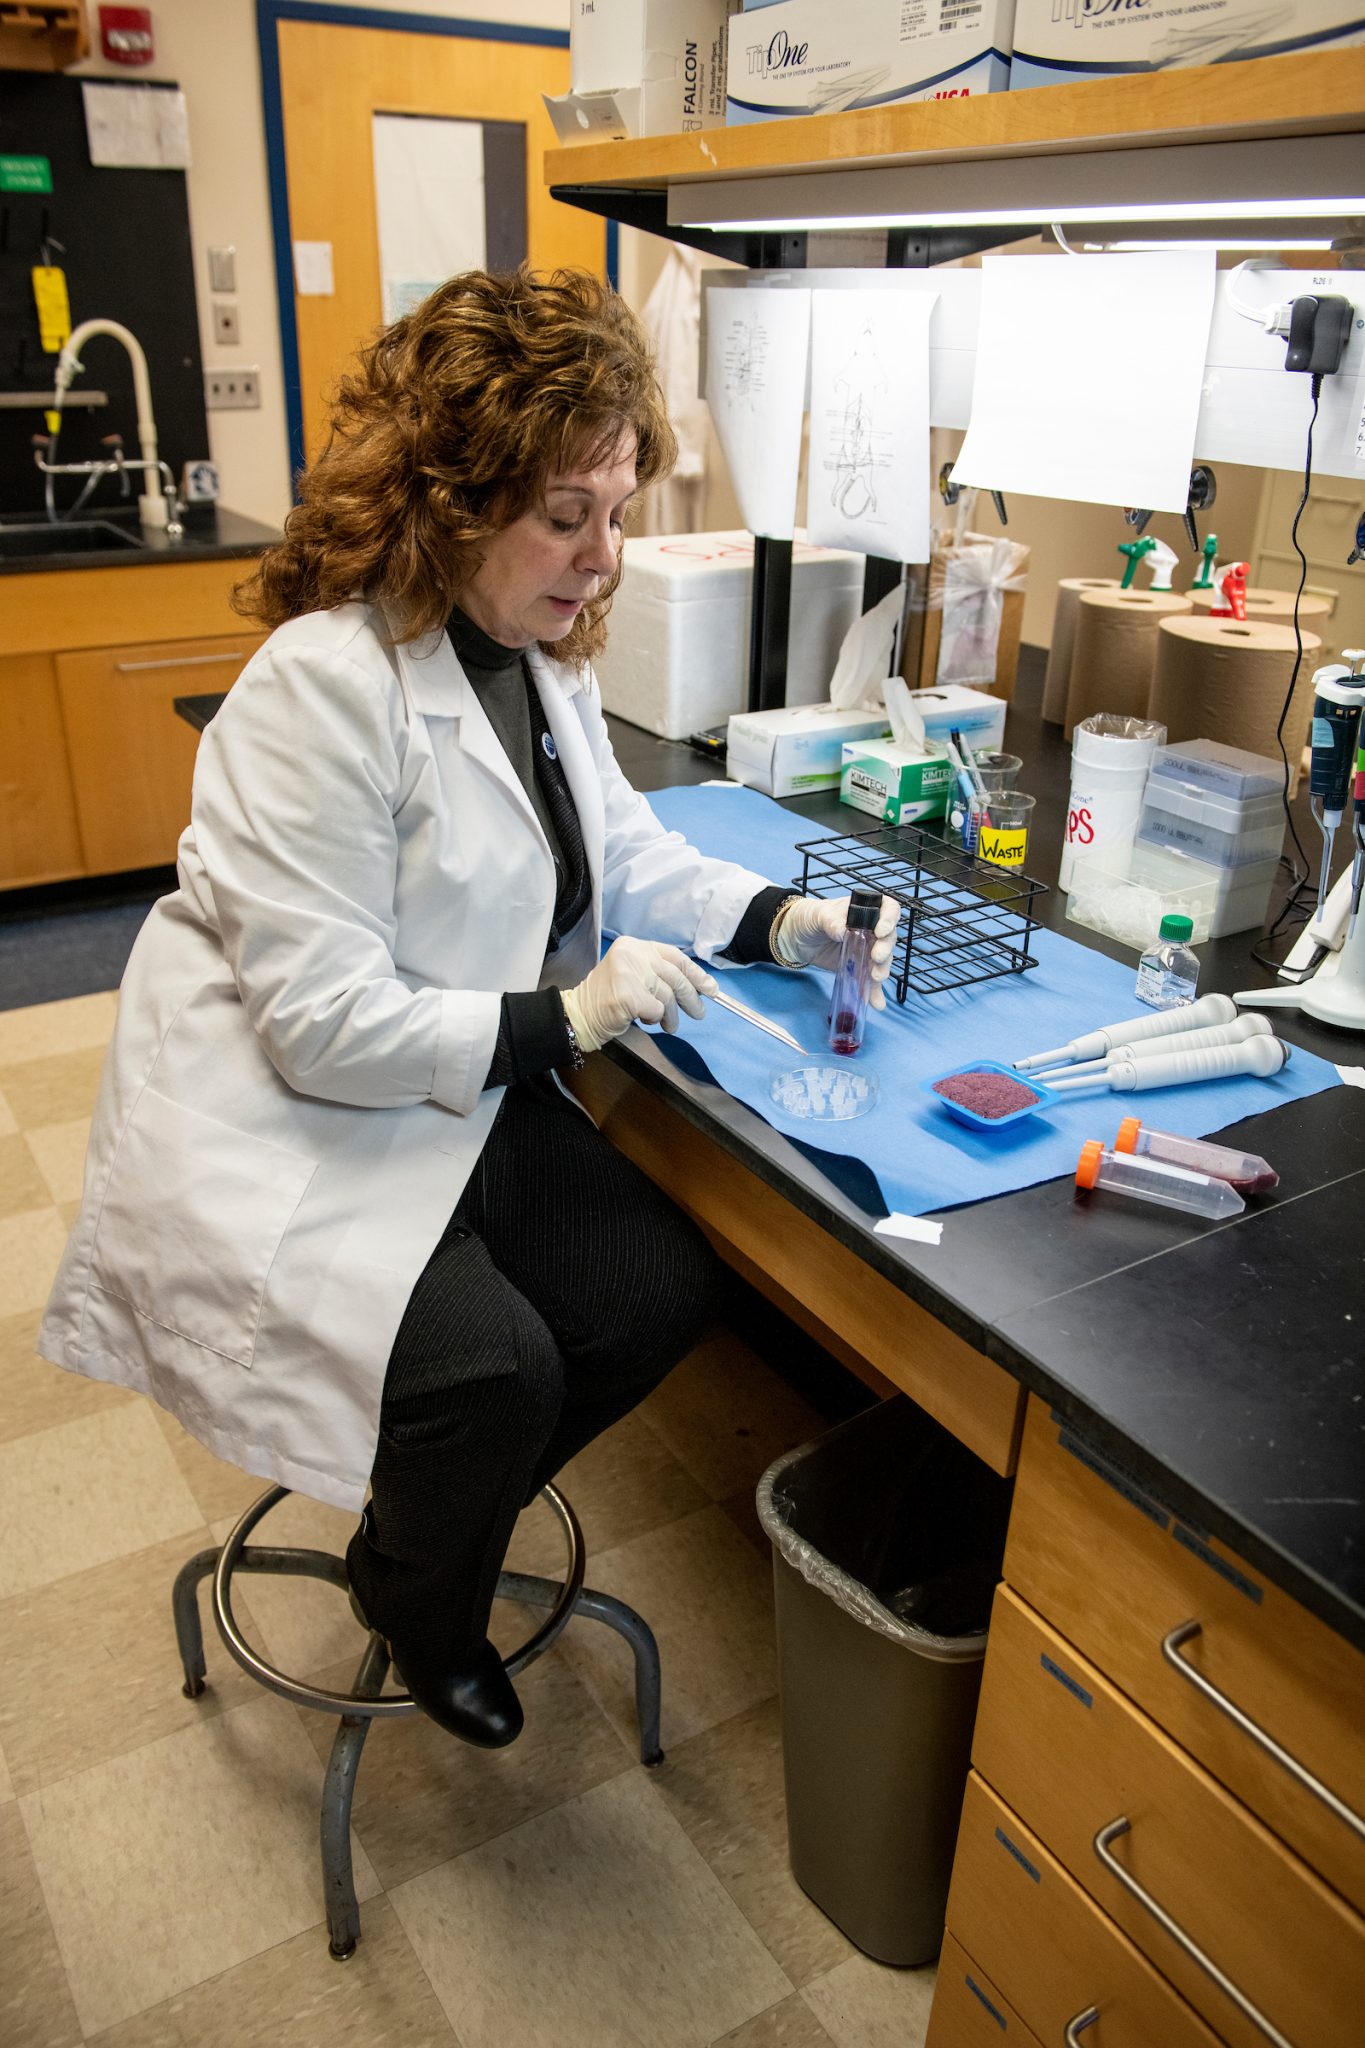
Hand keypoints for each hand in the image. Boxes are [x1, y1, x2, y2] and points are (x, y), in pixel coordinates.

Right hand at [563, 937, 717, 1053]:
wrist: (579, 1015)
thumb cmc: (608, 999)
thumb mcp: (635, 976)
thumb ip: (660, 975)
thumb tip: (698, 986)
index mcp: (635, 946)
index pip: (675, 956)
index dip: (696, 973)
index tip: (710, 988)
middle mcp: (632, 954)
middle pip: (675, 975)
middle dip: (691, 997)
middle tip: (699, 1013)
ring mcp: (629, 973)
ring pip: (668, 995)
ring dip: (671, 1014)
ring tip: (669, 1025)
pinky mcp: (628, 995)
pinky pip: (657, 1009)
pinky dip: (655, 1018)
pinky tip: (646, 1020)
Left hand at [771, 895, 900, 1009]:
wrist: (796, 938)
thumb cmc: (810, 917)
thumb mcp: (819, 915)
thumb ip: (832, 921)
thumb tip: (844, 931)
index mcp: (864, 910)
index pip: (888, 909)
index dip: (889, 919)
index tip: (880, 931)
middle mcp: (870, 929)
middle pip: (888, 938)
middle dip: (885, 949)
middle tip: (875, 957)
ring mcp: (866, 949)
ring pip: (882, 960)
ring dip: (882, 969)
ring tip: (875, 977)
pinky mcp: (858, 967)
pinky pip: (869, 980)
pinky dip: (874, 992)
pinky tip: (877, 1003)